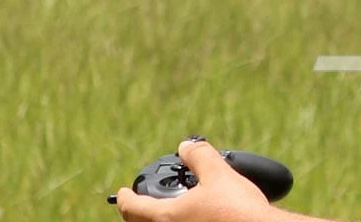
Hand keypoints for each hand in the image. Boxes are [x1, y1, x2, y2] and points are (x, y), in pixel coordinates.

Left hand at [113, 139, 278, 221]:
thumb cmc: (238, 211)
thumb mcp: (219, 174)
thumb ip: (199, 156)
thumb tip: (186, 146)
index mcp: (166, 217)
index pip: (132, 208)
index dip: (124, 197)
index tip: (122, 192)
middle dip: (140, 212)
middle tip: (142, 201)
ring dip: (161, 218)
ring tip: (171, 207)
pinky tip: (196, 216)